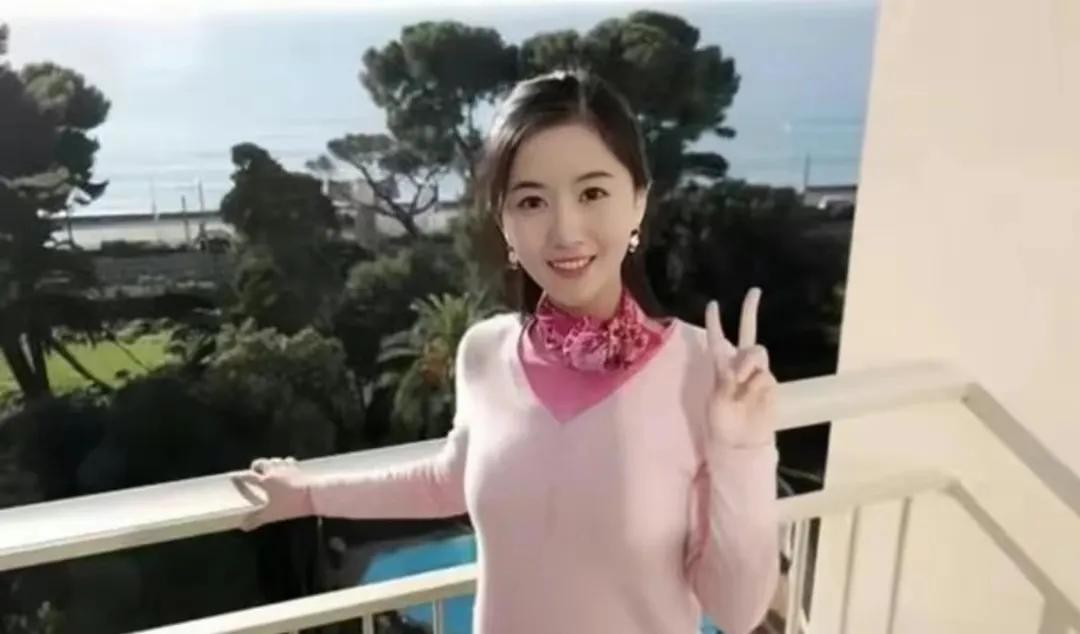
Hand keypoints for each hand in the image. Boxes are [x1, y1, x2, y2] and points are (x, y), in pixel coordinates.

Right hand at [231, 457, 313, 530]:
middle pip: (261, 463)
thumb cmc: (291, 504)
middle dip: (256, 466)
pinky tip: (287, 468)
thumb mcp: (271, 514)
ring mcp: (287, 467)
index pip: (248, 476)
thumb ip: (256, 519)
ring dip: (270, 463)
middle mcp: (274, 470)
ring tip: (269, 469)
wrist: (314, 494)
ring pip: (275, 460)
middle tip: (254, 471)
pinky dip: (284, 463)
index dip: (240, 477)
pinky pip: (289, 461)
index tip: (234, 477)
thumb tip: (243, 526)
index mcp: (265, 480)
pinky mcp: (298, 468)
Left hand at [704, 287, 777, 447]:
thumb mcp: (716, 400)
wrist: (741, 442)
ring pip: (757, 352)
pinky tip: (750, 398)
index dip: (715, 323)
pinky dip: (755, 384)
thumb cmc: (722, 423)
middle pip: (748, 333)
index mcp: (721, 368)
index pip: (717, 341)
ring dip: (747, 362)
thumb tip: (744, 367)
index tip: (712, 304)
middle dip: (750, 311)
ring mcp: (757, 373)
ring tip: (740, 382)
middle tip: (754, 291)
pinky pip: (764, 375)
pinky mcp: (770, 383)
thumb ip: (727, 379)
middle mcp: (740, 366)